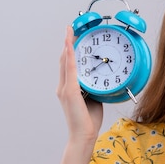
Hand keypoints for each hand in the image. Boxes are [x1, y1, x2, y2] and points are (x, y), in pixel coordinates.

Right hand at [57, 26, 102, 141]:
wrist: (83, 135)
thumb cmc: (88, 121)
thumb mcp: (93, 99)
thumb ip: (94, 88)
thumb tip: (101, 79)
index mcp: (68, 89)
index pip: (68, 65)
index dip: (69, 50)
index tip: (73, 37)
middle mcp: (63, 87)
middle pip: (63, 59)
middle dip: (67, 43)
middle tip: (71, 28)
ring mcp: (65, 89)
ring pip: (65, 62)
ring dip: (67, 45)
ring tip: (70, 31)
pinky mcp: (69, 92)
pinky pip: (70, 70)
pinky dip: (69, 56)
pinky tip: (70, 46)